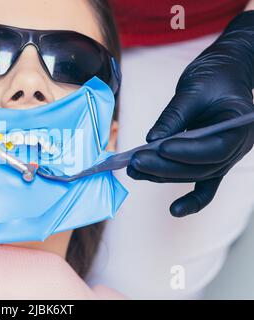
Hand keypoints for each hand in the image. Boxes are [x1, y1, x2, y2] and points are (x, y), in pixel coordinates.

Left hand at [127, 10, 253, 216]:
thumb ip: (174, 116)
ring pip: (193, 175)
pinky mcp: (210, 160)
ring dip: (163, 175)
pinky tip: (174, 211)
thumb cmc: (215, 75)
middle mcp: (236, 148)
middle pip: (200, 167)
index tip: (158, 148)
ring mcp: (224, 157)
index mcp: (240, 127)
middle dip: (165, 166)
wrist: (226, 72)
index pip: (214, 149)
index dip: (186, 152)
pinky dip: (191, 201)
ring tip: (134, 171)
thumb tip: (151, 141)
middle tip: (135, 162)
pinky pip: (204, 186)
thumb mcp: (194, 88)